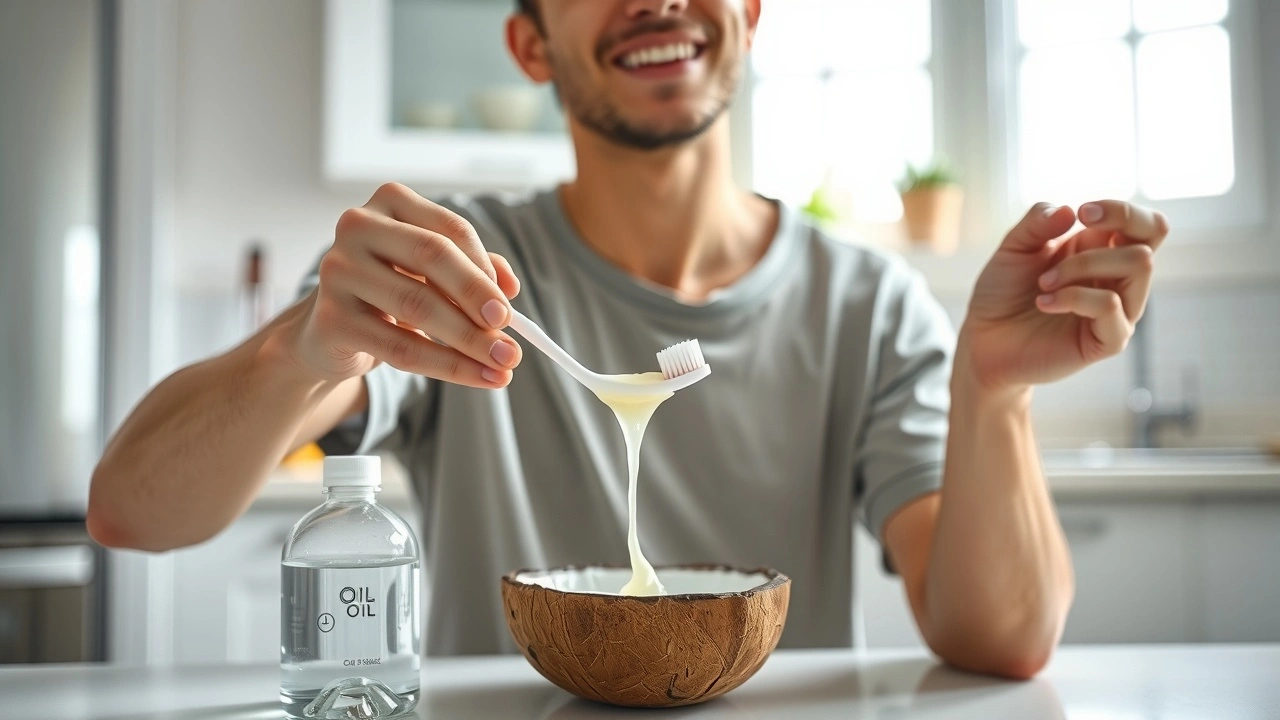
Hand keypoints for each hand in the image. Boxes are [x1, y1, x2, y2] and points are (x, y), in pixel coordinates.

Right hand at [286, 182, 522, 387]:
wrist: (330, 331)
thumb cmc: (392, 290)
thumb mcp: (433, 274)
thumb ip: (474, 269)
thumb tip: (510, 287)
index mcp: (390, 203)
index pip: (450, 229)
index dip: (484, 268)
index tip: (509, 304)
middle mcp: (358, 226)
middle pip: (432, 257)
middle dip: (478, 297)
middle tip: (511, 332)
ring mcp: (338, 270)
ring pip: (418, 306)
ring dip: (470, 340)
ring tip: (505, 363)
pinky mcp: (332, 317)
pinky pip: (400, 347)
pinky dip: (448, 366)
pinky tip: (479, 376)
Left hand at [960, 200, 1168, 392]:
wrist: (983, 339)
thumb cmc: (1004, 291)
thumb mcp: (1014, 247)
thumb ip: (1038, 222)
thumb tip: (1070, 211)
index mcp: (1103, 251)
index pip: (1146, 225)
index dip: (1124, 210)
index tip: (1083, 212)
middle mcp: (1117, 279)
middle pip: (1150, 241)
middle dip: (1109, 230)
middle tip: (1062, 243)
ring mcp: (1119, 311)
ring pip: (1138, 266)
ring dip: (1082, 265)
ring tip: (1043, 283)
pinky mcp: (1109, 339)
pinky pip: (1111, 306)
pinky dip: (1074, 297)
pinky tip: (1045, 303)